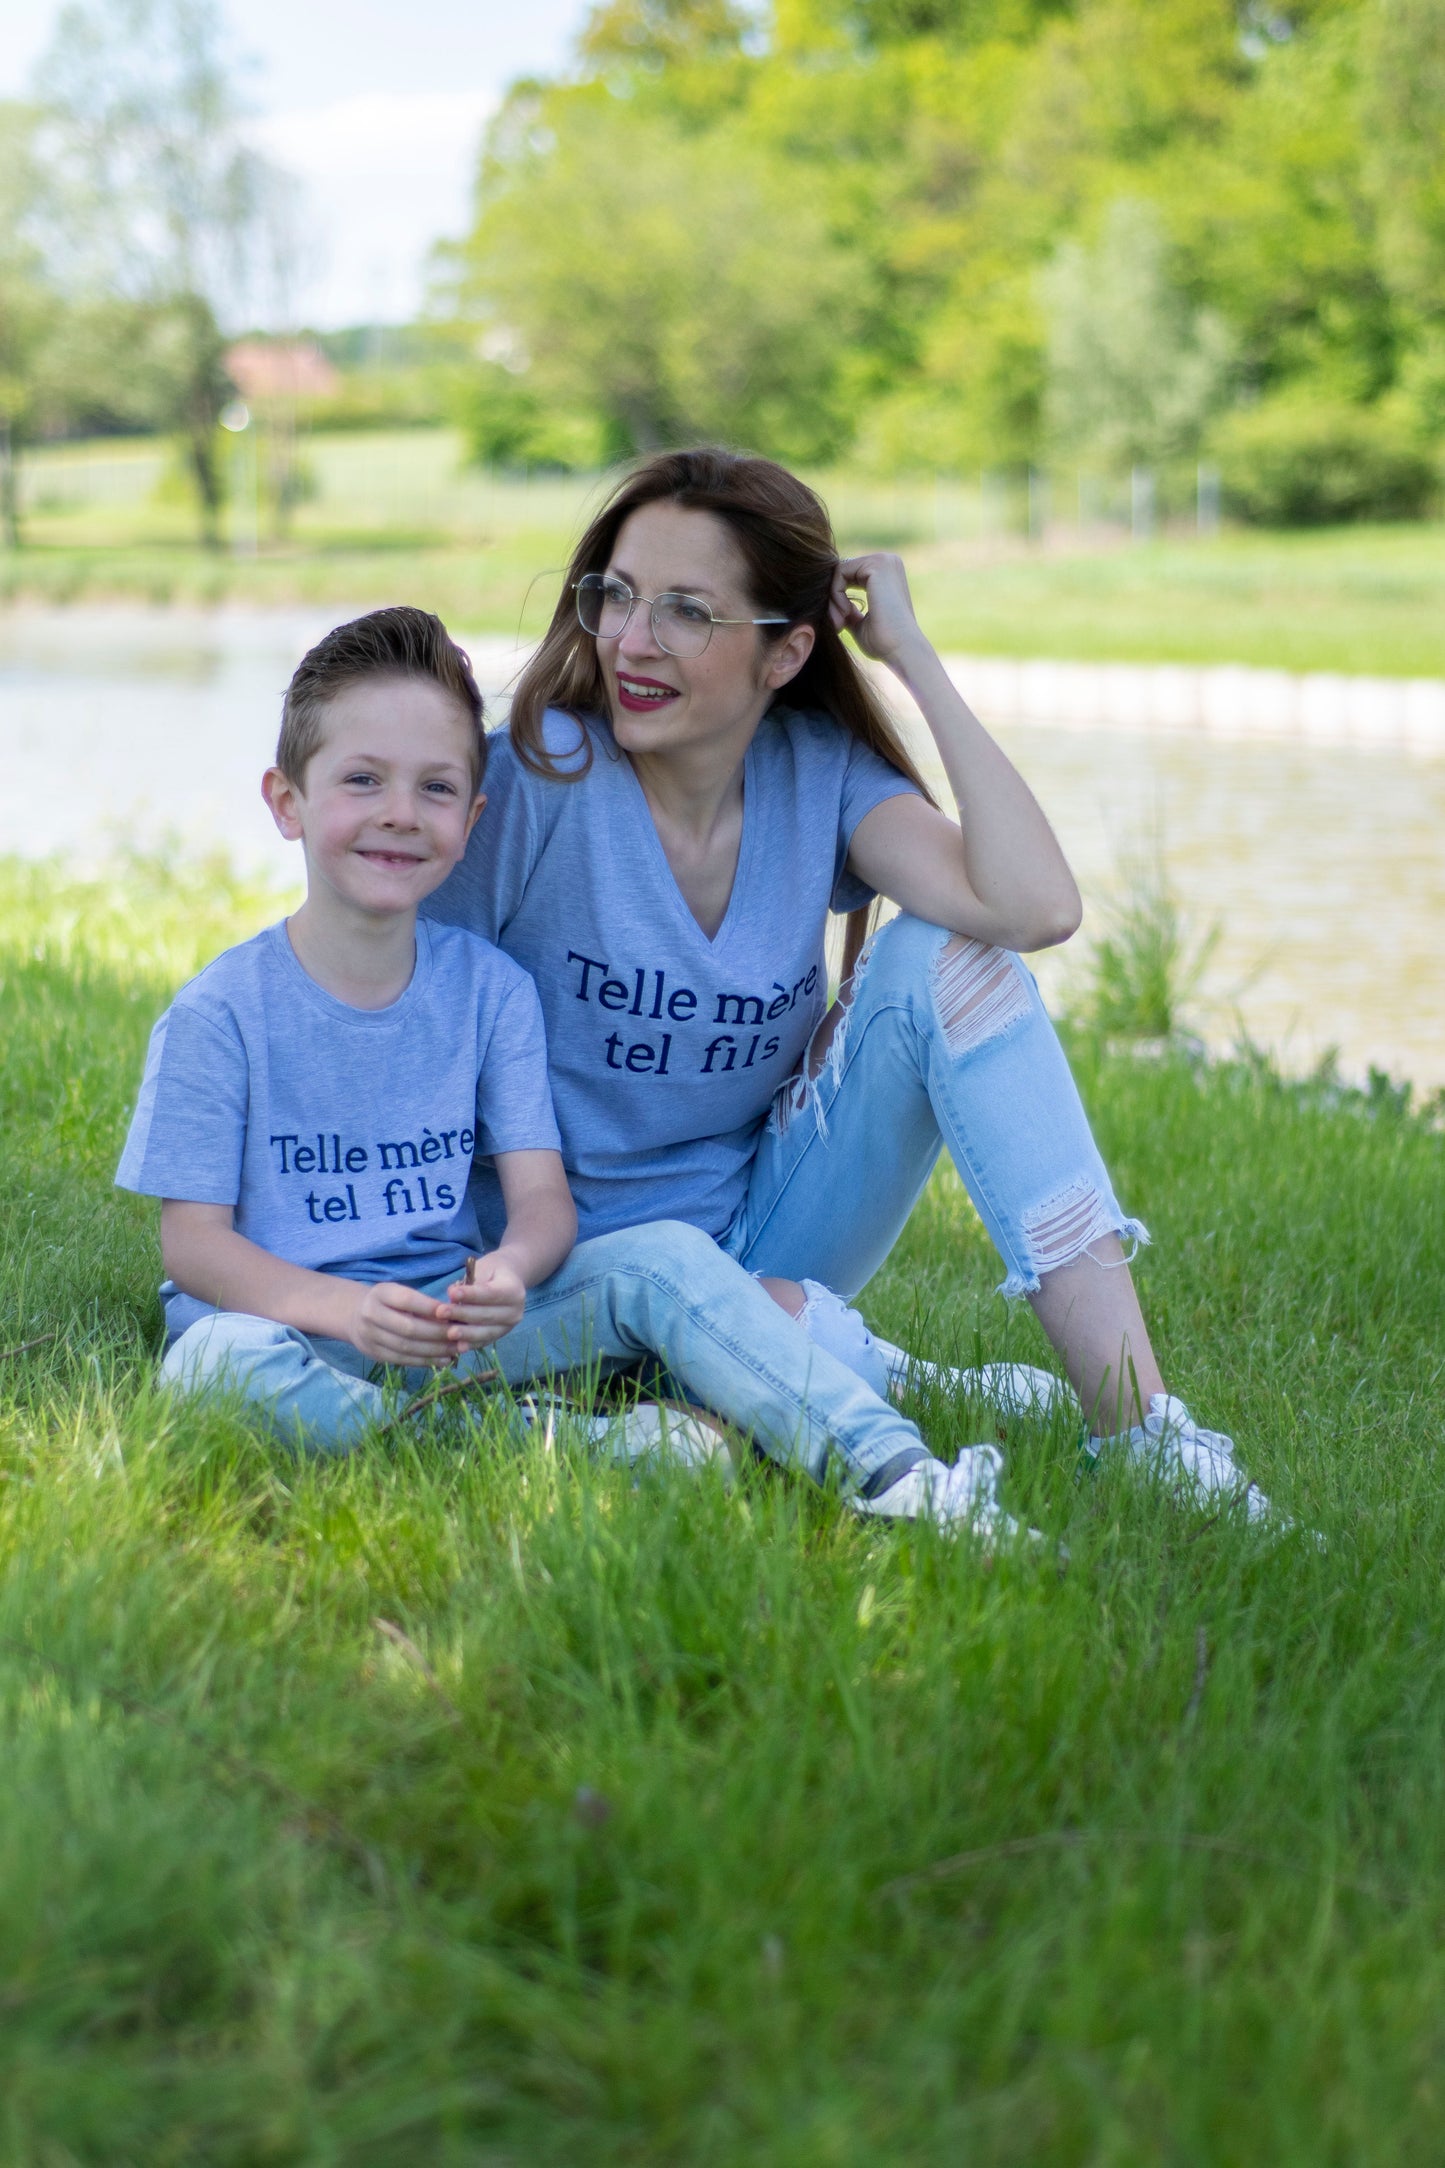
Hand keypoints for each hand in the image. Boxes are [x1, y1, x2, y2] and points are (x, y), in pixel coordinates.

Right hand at [347, 1281, 455, 1367]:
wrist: (355, 1316)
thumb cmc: (388, 1302)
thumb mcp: (399, 1294)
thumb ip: (421, 1303)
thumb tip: (452, 1317)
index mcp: (381, 1294)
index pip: (407, 1300)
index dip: (430, 1307)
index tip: (452, 1312)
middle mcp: (372, 1314)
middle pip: (408, 1327)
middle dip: (437, 1333)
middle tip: (459, 1335)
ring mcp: (371, 1336)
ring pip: (406, 1347)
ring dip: (434, 1350)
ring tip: (455, 1350)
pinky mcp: (375, 1354)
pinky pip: (402, 1360)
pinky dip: (425, 1361)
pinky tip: (443, 1360)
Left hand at [437, 1250, 527, 1349]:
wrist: (506, 1282)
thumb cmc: (491, 1272)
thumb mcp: (483, 1269)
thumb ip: (471, 1281)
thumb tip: (452, 1295)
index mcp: (514, 1291)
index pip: (490, 1294)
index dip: (471, 1295)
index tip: (451, 1293)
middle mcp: (515, 1311)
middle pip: (487, 1315)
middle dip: (463, 1315)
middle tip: (441, 1312)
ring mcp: (508, 1327)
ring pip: (485, 1332)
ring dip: (466, 1334)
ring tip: (449, 1333)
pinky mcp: (499, 1337)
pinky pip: (483, 1342)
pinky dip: (470, 1345)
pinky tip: (457, 1347)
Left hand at [828, 551, 928, 670]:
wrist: (902, 649)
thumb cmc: (884, 643)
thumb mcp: (860, 623)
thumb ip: (848, 609)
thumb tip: (834, 604)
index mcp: (887, 574)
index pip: (849, 576)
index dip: (837, 600)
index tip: (838, 625)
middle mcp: (888, 562)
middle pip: (843, 572)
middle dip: (833, 599)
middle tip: (836, 624)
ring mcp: (883, 560)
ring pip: (839, 572)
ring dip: (833, 599)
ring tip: (840, 622)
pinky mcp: (876, 564)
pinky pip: (840, 572)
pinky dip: (835, 594)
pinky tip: (845, 613)